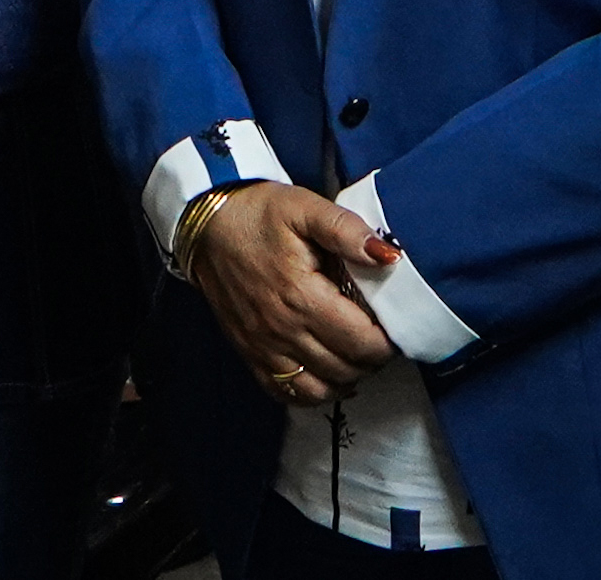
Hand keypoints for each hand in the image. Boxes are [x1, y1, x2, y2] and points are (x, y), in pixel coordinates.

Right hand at [183, 183, 401, 405]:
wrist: (207, 225)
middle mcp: (282, 328)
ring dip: (347, 378)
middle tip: (381, 337)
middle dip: (372, 359)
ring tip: (357, 354)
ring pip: (320, 389)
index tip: (394, 324)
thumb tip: (388, 257)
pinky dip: (314, 393)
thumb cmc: (259, 214)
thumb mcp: (306, 208)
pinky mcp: (251, 354)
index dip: (387, 341)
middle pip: (345, 369)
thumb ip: (348, 231)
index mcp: (301, 294)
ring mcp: (264, 347)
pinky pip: (287, 393)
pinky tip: (328, 373)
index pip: (361, 341)